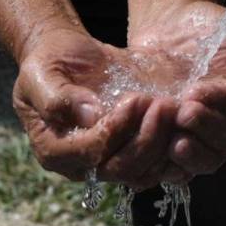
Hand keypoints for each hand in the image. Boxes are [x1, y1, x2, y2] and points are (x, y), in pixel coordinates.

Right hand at [12, 26, 184, 188]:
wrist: (68, 55)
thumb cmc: (49, 63)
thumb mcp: (41, 74)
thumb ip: (58, 97)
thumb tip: (89, 115)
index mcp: (55, 151)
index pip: (91, 154)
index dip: (115, 130)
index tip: (134, 99)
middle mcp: (83, 164)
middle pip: (122, 168)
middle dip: (147, 137)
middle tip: (163, 104)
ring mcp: (111, 159)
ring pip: (145, 170)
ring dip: (164, 141)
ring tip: (174, 106)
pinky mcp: (133, 150)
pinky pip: (158, 163)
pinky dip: (174, 147)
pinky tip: (183, 120)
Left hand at [128, 2, 225, 177]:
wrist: (170, 24)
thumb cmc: (215, 27)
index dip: (222, 105)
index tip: (197, 90)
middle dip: (205, 127)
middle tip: (184, 107)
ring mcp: (203, 136)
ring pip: (206, 161)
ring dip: (190, 153)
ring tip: (174, 136)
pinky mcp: (176, 141)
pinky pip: (178, 169)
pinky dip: (169, 166)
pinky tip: (159, 150)